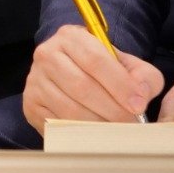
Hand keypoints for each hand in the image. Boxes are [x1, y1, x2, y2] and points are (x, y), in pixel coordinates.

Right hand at [21, 23, 162, 133]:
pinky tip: (96, 136)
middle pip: (81, 86)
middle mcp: (47, 54)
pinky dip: (80, 133)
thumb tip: (141, 94)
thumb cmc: (103, 72)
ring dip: (98, 124)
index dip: (120, 84)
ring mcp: (35, 80)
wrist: (72, 76)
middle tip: (131, 124)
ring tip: (118, 132)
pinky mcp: (30, 104)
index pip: (95, 59)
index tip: (138, 105)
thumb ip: (143, 75)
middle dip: (112, 110)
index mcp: (70, 36)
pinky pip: (57, 124)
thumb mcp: (126, 65)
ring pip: (69, 108)